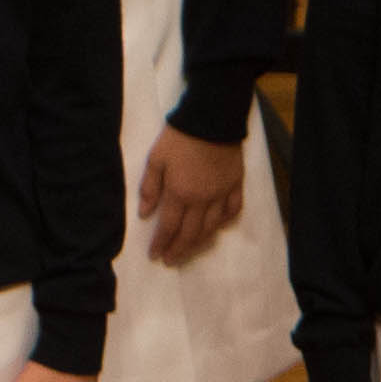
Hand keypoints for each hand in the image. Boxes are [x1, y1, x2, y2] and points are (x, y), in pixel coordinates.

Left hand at [137, 122, 245, 269]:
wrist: (211, 120)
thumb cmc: (179, 138)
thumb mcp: (155, 160)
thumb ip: (149, 188)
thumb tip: (144, 214)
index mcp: (179, 193)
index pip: (169, 227)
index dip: (161, 243)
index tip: (155, 256)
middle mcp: (202, 199)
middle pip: (190, 232)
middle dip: (179, 249)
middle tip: (171, 261)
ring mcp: (221, 193)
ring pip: (212, 226)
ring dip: (200, 242)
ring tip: (190, 250)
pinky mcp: (236, 185)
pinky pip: (233, 210)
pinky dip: (225, 222)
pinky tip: (217, 228)